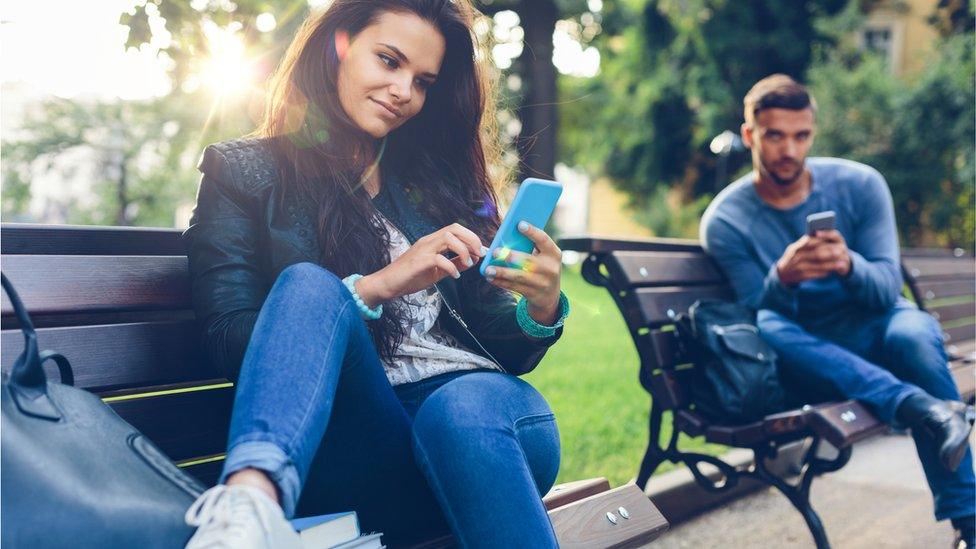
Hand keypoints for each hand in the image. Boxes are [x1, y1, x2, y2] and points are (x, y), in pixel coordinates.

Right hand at [357, 223, 485, 306]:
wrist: (387, 284)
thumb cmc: (410, 277)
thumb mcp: (437, 270)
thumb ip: (453, 264)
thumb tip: (472, 260)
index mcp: (432, 241)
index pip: (455, 229)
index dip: (472, 237)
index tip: (480, 251)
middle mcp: (428, 241)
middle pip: (454, 228)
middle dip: (471, 239)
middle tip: (478, 254)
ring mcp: (422, 250)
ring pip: (448, 238)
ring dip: (463, 250)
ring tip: (467, 264)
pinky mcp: (418, 262)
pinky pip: (439, 259)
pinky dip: (452, 267)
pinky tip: (455, 276)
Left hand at [483, 221, 561, 324]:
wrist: (550, 295)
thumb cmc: (542, 267)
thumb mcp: (544, 256)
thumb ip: (530, 246)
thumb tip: (506, 235)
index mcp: (553, 254)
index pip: (543, 240)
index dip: (532, 232)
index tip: (520, 224)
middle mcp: (550, 268)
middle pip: (528, 260)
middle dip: (510, 256)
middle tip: (495, 251)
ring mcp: (542, 283)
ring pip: (519, 276)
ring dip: (501, 272)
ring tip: (488, 269)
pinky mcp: (533, 294)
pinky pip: (514, 287)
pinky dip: (501, 282)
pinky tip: (490, 277)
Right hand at [775, 230, 850, 285]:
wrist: (781, 274)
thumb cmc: (792, 257)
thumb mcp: (795, 249)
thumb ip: (805, 242)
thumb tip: (821, 235)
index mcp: (795, 248)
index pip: (810, 242)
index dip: (822, 240)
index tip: (833, 239)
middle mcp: (796, 257)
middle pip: (816, 254)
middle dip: (830, 252)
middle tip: (841, 251)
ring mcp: (798, 268)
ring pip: (819, 265)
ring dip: (832, 264)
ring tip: (842, 263)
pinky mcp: (802, 276)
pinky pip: (817, 274)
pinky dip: (826, 272)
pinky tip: (833, 270)